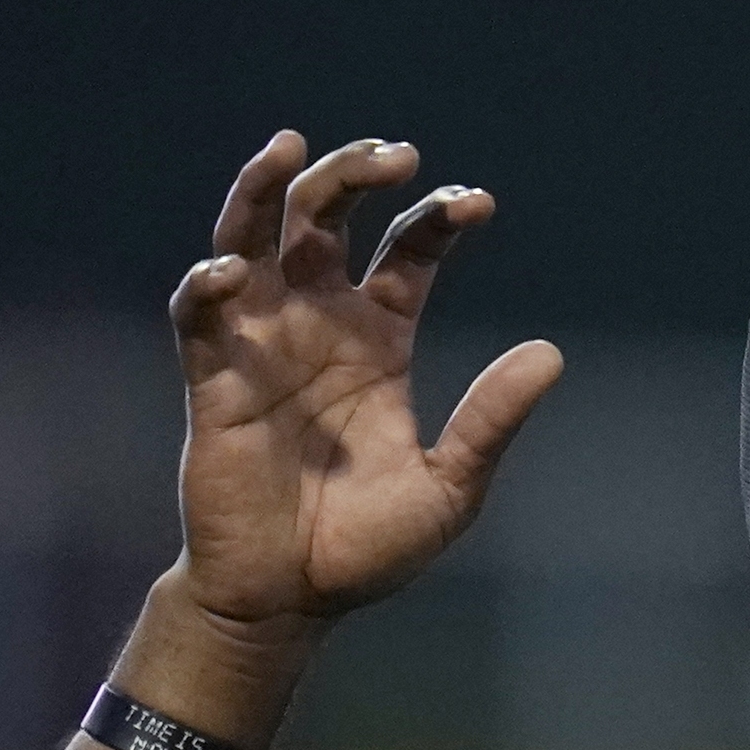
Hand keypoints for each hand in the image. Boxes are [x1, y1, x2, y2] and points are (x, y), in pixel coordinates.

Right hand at [163, 134, 563, 641]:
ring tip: (291, 147)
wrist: (287, 603)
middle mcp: (318, 326)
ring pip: (253, 239)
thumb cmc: (365, 548)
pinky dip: (208, 284)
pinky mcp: (211, 380)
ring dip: (266, 190)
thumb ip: (491, 420)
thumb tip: (550, 354)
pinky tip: (233, 271)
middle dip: (354, 174)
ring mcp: (261, 346)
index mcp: (379, 340)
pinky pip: (199, 315)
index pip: (409, 250)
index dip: (437, 215)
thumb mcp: (450, 485)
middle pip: (326, 219)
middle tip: (395, 154)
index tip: (477, 202)